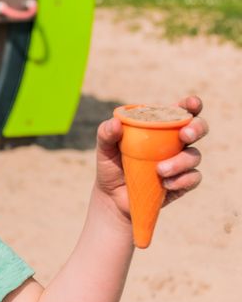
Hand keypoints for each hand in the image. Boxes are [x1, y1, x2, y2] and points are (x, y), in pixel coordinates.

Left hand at [95, 95, 206, 216]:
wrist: (112, 197)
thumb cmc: (111, 165)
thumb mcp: (105, 148)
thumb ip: (106, 133)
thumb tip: (115, 123)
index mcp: (159, 127)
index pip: (180, 111)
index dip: (191, 104)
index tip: (191, 104)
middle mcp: (175, 142)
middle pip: (198, 128)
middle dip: (196, 128)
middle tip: (184, 134)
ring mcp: (181, 162)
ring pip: (195, 155)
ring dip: (181, 161)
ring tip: (160, 170)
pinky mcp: (183, 182)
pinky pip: (193, 178)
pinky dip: (182, 180)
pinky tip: (165, 183)